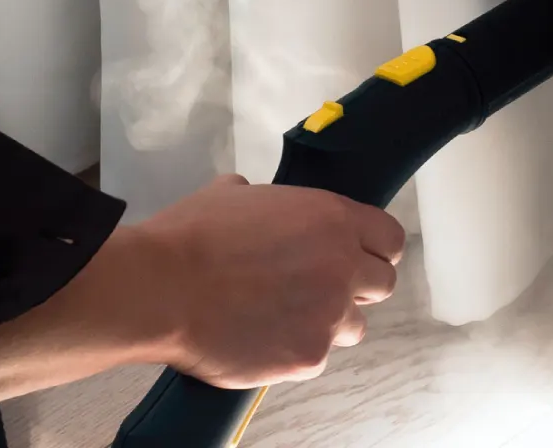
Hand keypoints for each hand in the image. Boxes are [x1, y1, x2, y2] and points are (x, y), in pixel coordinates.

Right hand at [121, 174, 405, 387]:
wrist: (162, 289)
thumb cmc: (190, 238)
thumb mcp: (231, 195)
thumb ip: (261, 199)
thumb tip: (250, 197)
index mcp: (332, 220)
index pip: (390, 239)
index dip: (375, 249)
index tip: (357, 257)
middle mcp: (342, 267)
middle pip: (382, 284)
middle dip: (355, 287)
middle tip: (316, 289)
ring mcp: (329, 316)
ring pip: (353, 326)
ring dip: (328, 322)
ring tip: (282, 318)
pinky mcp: (309, 357)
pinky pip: (316, 357)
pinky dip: (294, 352)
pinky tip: (260, 339)